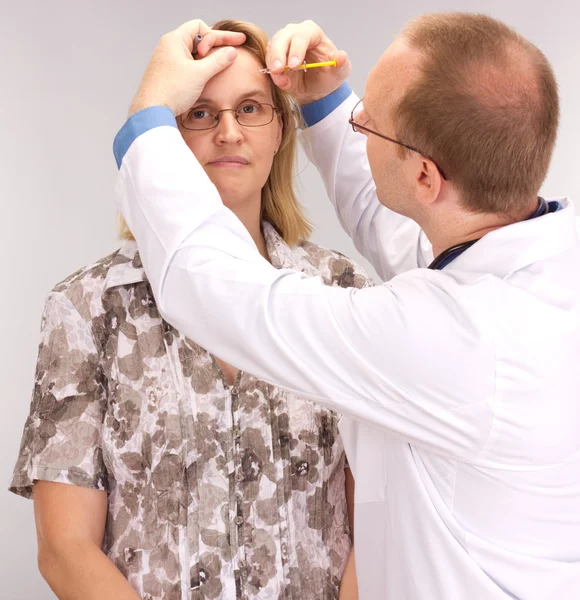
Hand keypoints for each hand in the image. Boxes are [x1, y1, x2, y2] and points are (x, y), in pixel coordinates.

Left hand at [129, 20, 245, 116]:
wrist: (151, 111)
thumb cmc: (171, 90)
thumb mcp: (200, 74)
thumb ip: (219, 61)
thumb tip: (232, 52)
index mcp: (175, 40)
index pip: (201, 26)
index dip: (218, 36)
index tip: (232, 46)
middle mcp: (169, 47)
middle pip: (197, 39)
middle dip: (214, 47)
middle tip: (228, 57)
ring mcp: (167, 60)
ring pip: (193, 54)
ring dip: (206, 61)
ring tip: (215, 71)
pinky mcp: (167, 74)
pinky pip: (186, 65)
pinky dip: (198, 69)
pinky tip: (204, 80)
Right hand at [266, 21, 350, 104]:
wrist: (316, 90)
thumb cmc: (327, 76)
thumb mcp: (339, 72)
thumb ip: (341, 64)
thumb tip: (341, 56)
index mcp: (312, 33)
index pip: (302, 35)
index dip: (297, 48)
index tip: (294, 65)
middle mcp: (295, 34)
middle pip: (282, 37)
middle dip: (278, 54)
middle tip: (278, 70)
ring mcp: (282, 45)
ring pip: (272, 48)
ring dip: (274, 67)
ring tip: (283, 83)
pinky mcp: (274, 57)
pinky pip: (267, 61)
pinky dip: (272, 73)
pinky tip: (282, 84)